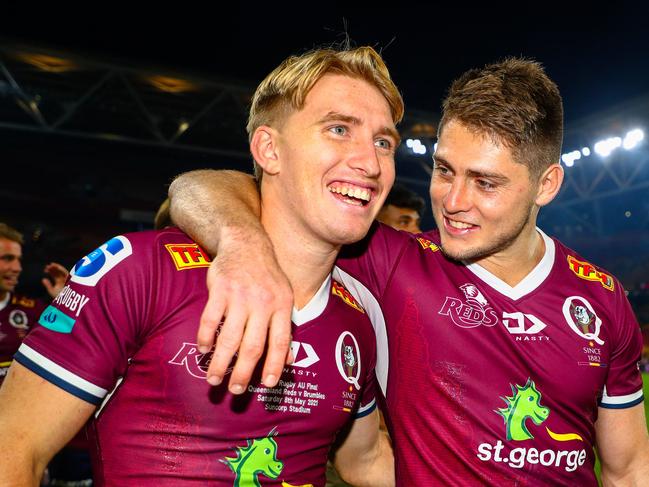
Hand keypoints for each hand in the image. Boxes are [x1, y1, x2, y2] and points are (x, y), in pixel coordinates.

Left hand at [42, 262, 68, 297]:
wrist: (66, 300)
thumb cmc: (60, 297)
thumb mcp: (52, 291)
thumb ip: (48, 285)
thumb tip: (43, 279)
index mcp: (59, 281)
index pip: (54, 275)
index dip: (50, 271)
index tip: (45, 270)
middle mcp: (63, 279)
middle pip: (57, 271)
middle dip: (53, 268)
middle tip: (47, 266)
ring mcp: (67, 278)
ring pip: (61, 270)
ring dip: (56, 267)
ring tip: (51, 265)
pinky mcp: (70, 278)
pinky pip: (65, 272)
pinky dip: (61, 268)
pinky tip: (56, 266)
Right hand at [199, 229, 293, 393]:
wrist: (247, 243)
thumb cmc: (267, 276)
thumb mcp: (284, 297)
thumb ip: (285, 328)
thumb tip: (289, 361)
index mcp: (282, 305)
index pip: (280, 342)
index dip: (274, 365)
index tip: (266, 385)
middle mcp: (263, 302)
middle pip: (253, 345)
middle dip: (243, 372)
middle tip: (235, 390)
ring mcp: (240, 295)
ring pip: (230, 337)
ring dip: (221, 362)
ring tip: (214, 378)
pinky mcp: (220, 289)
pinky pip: (210, 320)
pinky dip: (205, 338)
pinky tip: (203, 350)